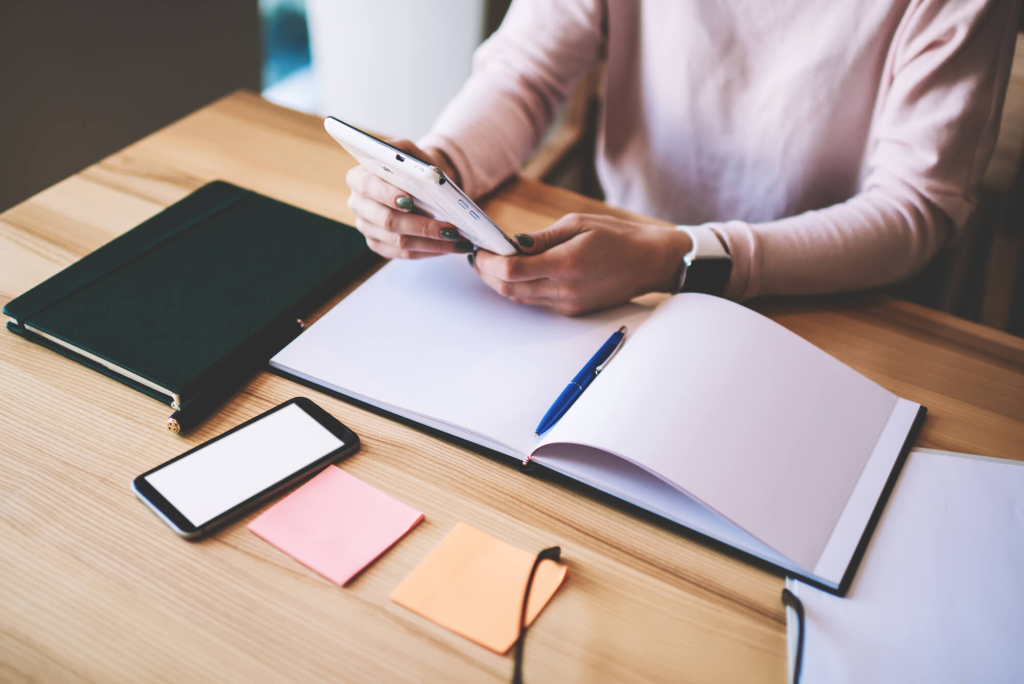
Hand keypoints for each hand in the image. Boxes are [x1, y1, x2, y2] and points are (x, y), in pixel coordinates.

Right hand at [345, 139, 474, 258]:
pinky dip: (429, 251)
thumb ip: (408, 157)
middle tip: (450, 228)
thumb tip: (423, 175)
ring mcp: (367, 227)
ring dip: (432, 243)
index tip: (410, 201)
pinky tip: (449, 246)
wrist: (416, 181)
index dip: (387, 194)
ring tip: (458, 239)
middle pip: (387, 221)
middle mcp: (358, 204)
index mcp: (358, 177)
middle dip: (422, 226)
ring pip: (399, 242)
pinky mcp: (378, 244)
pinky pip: (404, 254)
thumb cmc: (411, 166)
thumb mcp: (408, 151)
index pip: (368, 186)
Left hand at [471, 213, 692, 315]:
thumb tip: (510, 243)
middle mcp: (565, 290)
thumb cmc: (617, 236)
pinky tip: (519, 272)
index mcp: (566, 264)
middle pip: (509, 290)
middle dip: (488, 274)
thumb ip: (541, 237)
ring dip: (501, 283)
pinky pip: (536, 302)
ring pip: (520, 299)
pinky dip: (521, 288)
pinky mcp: (572, 311)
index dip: (489, 261)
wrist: (649, 262)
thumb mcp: (578, 224)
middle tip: (479, 256)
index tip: (480, 248)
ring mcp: (568, 304)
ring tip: (493, 263)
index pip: (512, 270)